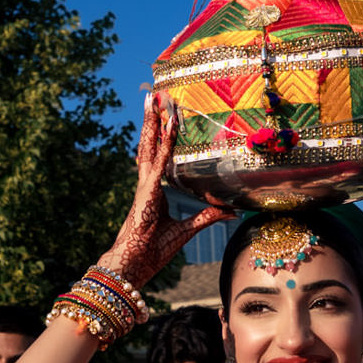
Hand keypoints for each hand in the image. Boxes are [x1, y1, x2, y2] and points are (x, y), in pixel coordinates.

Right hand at [99, 92, 231, 287]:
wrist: (132, 267)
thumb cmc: (152, 251)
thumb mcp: (186, 231)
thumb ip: (206, 218)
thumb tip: (230, 211)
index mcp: (153, 191)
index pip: (157, 156)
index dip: (160, 135)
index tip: (164, 115)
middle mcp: (146, 184)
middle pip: (148, 145)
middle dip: (152, 120)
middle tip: (155, 95)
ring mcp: (144, 188)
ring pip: (149, 148)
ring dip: (153, 123)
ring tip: (155, 100)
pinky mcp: (147, 194)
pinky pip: (158, 164)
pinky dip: (164, 144)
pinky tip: (168, 127)